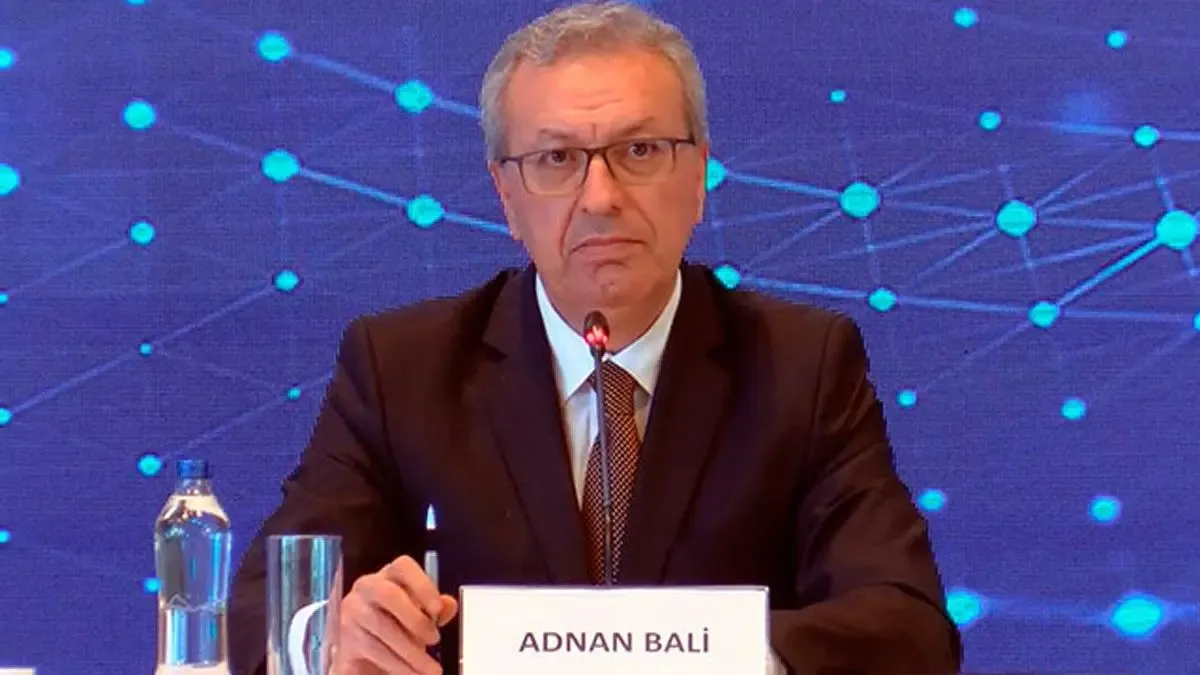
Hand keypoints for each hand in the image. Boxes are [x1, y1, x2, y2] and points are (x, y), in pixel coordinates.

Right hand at [335, 554, 457, 674]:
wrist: (365, 656)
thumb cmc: (397, 626)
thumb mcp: (419, 616)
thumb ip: (435, 609)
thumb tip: (449, 604)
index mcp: (389, 576)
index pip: (403, 567)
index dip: (422, 585)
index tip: (438, 608)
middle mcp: (367, 587)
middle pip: (389, 594)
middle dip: (415, 619)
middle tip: (434, 639)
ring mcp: (352, 611)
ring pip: (383, 627)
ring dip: (411, 652)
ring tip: (431, 669)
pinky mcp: (345, 639)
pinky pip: (375, 651)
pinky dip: (399, 666)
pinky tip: (413, 674)